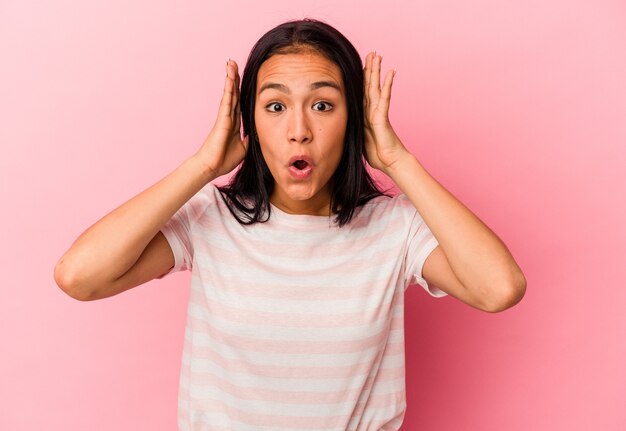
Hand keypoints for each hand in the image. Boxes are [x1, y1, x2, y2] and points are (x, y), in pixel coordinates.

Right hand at [194, 59, 248, 179]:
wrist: (212, 167)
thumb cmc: (224, 160)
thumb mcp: (244, 148)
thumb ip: (248, 139)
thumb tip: (254, 134)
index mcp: (234, 122)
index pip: (238, 101)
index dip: (239, 89)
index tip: (240, 77)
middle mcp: (229, 117)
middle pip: (233, 93)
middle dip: (234, 78)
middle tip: (234, 63)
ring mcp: (225, 117)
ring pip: (229, 93)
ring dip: (230, 78)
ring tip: (230, 63)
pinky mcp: (222, 119)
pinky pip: (227, 100)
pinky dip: (229, 88)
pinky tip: (230, 78)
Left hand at [363, 52, 409, 173]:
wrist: (390, 162)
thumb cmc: (378, 154)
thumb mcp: (360, 138)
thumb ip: (355, 129)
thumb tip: (344, 126)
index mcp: (366, 114)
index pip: (363, 91)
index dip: (363, 78)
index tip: (362, 64)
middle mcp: (372, 110)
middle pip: (370, 85)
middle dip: (370, 68)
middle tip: (372, 52)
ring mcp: (378, 112)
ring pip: (376, 87)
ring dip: (376, 71)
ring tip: (378, 55)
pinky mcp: (382, 117)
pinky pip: (384, 98)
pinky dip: (387, 85)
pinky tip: (390, 73)